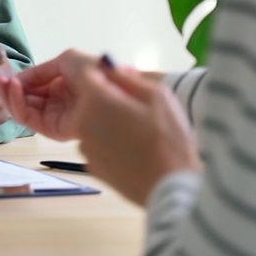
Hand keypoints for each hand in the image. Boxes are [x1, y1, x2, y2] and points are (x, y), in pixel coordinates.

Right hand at [0, 48, 98, 141]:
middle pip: (24, 99)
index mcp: (61, 85)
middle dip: (4, 89)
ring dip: (8, 95)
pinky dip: (17, 103)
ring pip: (23, 109)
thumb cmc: (93, 71)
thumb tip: (18, 81)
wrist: (109, 90)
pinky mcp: (53, 131)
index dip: (12, 81)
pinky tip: (13, 88)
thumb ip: (39, 71)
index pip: (31, 86)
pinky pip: (29, 118)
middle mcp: (57, 102)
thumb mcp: (65, 59)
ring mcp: (55, 117)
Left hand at [68, 63, 200, 205]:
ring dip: (109, 121)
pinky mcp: (92, 167)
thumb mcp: (158, 96)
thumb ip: (126, 78)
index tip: (120, 79)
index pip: (85, 73)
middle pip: (89, 99)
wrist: (172, 189)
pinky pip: (98, 144)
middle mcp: (83, 122)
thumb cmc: (169, 141)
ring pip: (94, 123)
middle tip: (139, 110)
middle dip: (108, 98)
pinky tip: (136, 150)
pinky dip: (111, 143)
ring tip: (142, 133)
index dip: (103, 73)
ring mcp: (85, 148)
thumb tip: (108, 66)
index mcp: (96, 100)